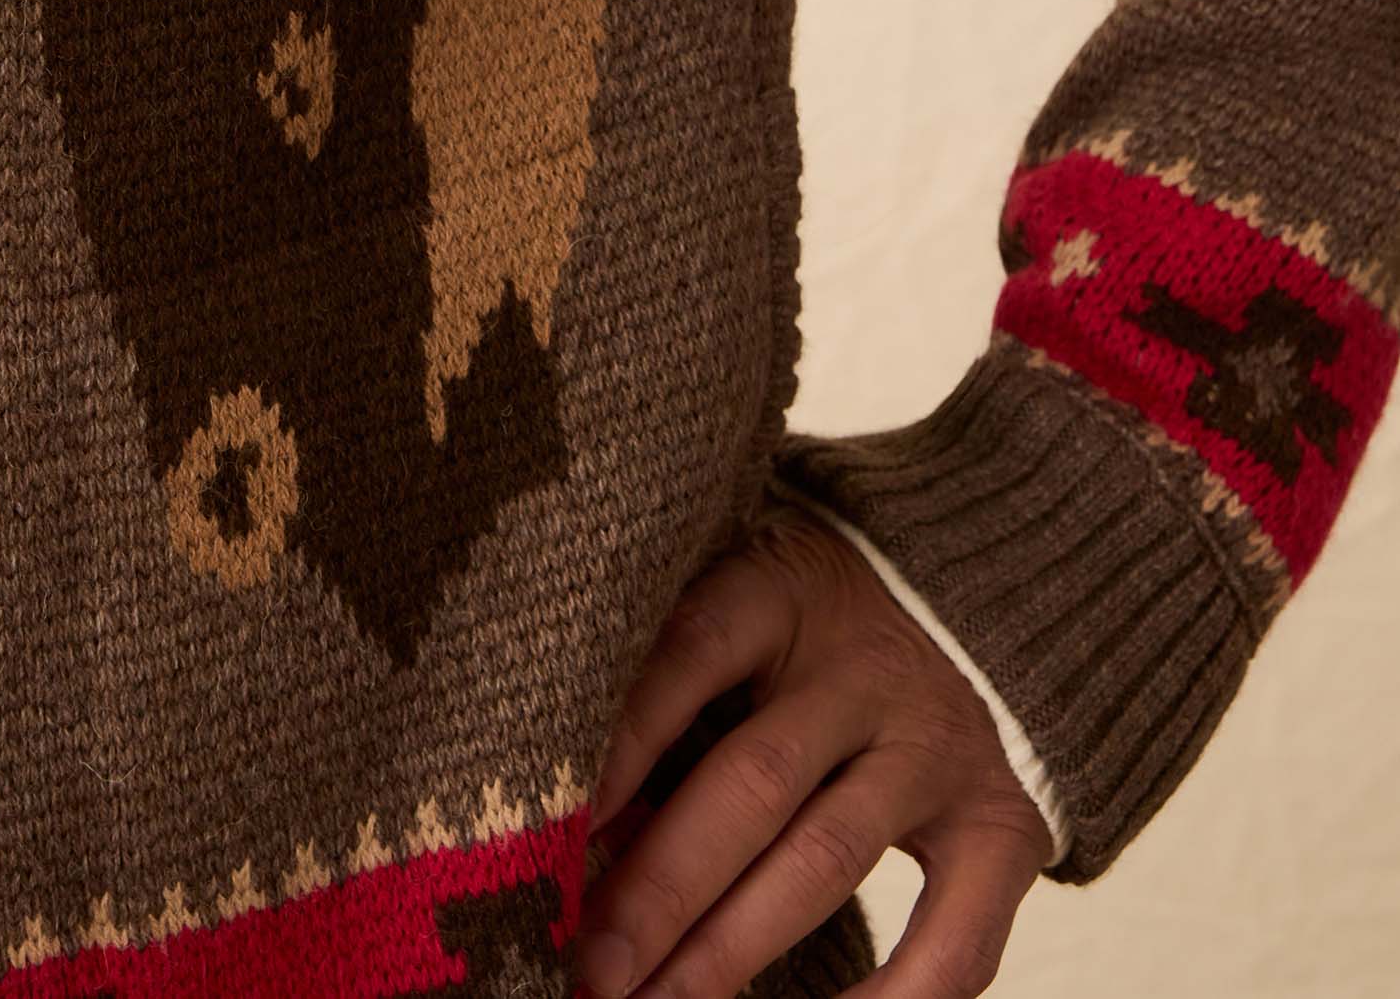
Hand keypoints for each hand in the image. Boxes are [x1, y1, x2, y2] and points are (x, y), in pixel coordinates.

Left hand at [576, 498, 1057, 997]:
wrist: (971, 596)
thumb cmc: (806, 617)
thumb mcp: (742, 600)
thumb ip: (673, 676)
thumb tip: (572, 805)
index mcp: (784, 592)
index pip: (696, 650)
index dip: (627, 733)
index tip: (554, 819)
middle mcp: (864, 670)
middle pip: (752, 784)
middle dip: (659, 888)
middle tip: (589, 965)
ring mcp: (936, 750)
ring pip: (823, 859)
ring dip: (730, 949)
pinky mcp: (999, 826)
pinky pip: (954, 936)